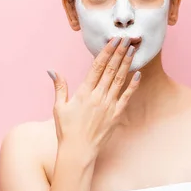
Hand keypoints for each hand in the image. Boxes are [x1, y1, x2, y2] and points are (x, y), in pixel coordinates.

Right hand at [48, 37, 140, 157]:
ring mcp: (109, 105)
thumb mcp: (59, 107)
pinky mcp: (116, 115)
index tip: (112, 40)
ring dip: (127, 64)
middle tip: (126, 39)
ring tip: (132, 50)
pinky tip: (138, 74)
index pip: (97, 66)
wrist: (78, 151)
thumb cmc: (66, 130)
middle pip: (111, 69)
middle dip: (119, 52)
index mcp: (84, 92)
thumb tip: (52, 70)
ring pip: (120, 80)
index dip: (106, 51)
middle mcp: (98, 96)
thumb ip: (59, 86)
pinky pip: (126, 97)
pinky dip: (133, 85)